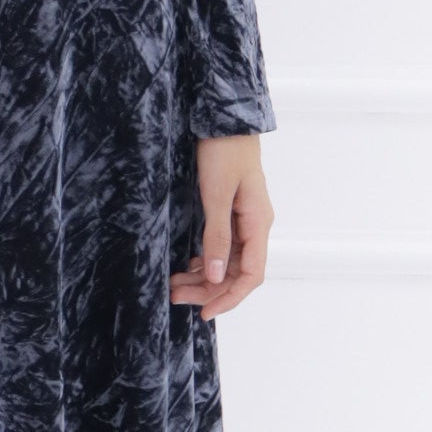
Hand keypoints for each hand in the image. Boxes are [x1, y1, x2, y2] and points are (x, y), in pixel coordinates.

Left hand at [169, 133, 270, 320]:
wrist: (225, 118)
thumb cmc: (224, 151)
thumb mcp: (216, 195)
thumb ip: (217, 236)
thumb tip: (213, 276)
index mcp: (258, 224)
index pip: (251, 275)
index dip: (229, 298)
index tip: (204, 313)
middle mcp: (254, 226)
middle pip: (236, 272)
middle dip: (208, 290)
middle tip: (174, 295)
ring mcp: (243, 219)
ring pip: (226, 261)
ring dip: (202, 276)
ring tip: (173, 284)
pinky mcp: (231, 212)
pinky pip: (221, 247)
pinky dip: (203, 260)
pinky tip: (186, 265)